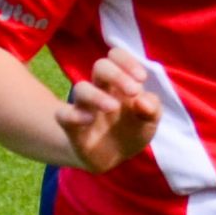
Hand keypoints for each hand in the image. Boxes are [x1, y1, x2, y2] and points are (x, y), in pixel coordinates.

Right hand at [57, 46, 160, 171]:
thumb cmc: (133, 131)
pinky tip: (89, 120)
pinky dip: (74, 115)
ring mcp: (84, 107)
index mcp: (120, 83)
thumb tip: (143, 101)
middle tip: (133, 91)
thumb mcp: (149, 121)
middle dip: (117, 74)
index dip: (127, 61)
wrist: (114, 158)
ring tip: (113, 107)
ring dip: (97, 95)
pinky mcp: (72, 127)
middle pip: (100, 66)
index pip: (116, 57)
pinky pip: (63, 115)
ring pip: (81, 88)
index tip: (142, 78)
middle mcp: (100, 89)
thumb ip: (152, 109)